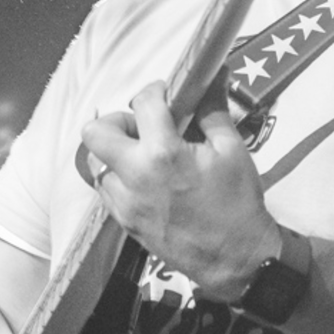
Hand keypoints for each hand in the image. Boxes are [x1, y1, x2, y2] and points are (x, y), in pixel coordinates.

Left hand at [80, 81, 279, 299]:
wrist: (236, 259)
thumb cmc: (239, 203)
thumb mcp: (233, 150)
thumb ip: (214, 109)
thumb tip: (215, 74)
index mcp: (164, 153)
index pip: (143, 102)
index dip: (156, 91)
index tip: (168, 96)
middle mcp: (134, 176)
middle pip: (94, 132)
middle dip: (117, 121)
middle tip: (144, 127)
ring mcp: (124, 203)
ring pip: (94, 163)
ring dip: (114, 151)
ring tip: (143, 155)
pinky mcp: (124, 222)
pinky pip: (105, 190)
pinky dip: (118, 177)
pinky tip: (145, 179)